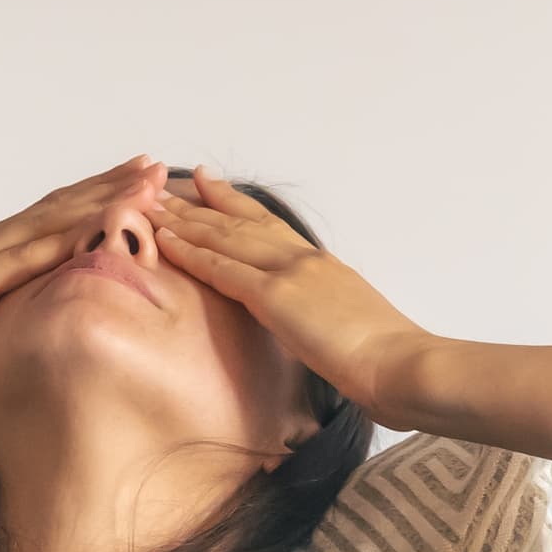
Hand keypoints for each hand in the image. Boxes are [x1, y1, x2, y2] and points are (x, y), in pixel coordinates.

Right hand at [0, 157, 170, 386]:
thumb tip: (25, 311)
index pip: (48, 218)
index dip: (94, 197)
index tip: (136, 184)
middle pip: (59, 206)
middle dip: (112, 185)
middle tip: (160, 165)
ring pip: (52, 221)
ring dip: (104, 199)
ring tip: (148, 182)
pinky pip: (29, 258)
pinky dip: (71, 239)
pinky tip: (104, 228)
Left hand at [152, 172, 437, 422]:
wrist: (403, 366)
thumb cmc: (389, 360)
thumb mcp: (354, 326)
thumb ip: (327, 317)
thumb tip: (316, 329)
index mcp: (322, 266)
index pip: (268, 226)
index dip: (232, 204)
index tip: (205, 185)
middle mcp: (303, 259)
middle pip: (239, 222)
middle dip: (196, 204)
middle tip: (162, 186)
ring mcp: (290, 273)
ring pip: (223, 237)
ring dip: (182, 221)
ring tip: (148, 205)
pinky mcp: (277, 296)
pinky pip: (222, 269)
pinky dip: (190, 253)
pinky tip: (163, 242)